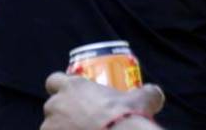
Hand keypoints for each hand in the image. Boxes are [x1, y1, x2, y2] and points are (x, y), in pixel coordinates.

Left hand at [42, 73, 163, 129]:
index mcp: (72, 87)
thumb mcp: (144, 100)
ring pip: (51, 129)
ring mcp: (50, 129)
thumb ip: (147, 93)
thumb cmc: (129, 118)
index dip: (62, 89)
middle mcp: (56, 105)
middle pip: (52, 108)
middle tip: (80, 123)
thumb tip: (155, 93)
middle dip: (63, 115)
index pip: (54, 81)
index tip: (72, 97)